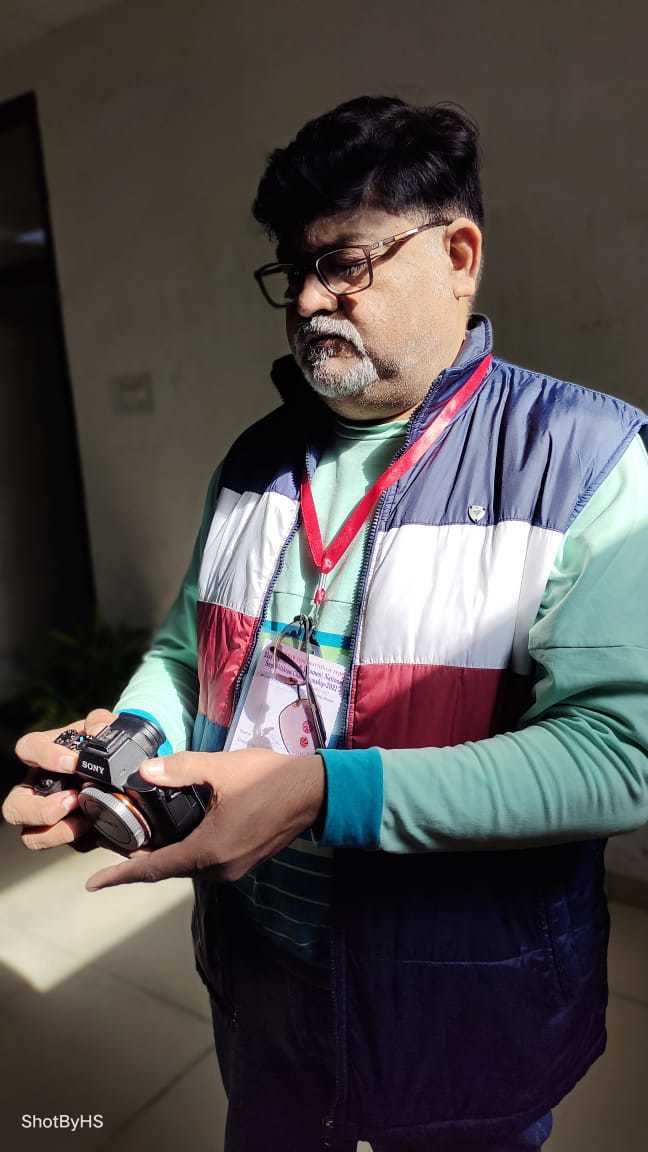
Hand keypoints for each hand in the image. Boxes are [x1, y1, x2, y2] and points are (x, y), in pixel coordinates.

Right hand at [2, 708, 117, 850]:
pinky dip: (75, 840)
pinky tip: (95, 828)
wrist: (123, 769)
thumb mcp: (104, 729)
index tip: (74, 763)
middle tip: (72, 800)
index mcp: (44, 754)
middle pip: (14, 805)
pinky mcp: (63, 833)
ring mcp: (47, 814)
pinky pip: (61, 846)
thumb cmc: (104, 745)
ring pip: (29, 835)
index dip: (45, 756)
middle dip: (39, 809)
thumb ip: (102, 723)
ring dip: (55, 832)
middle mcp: (38, 786)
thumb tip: (100, 730)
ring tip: (85, 820)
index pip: (28, 749)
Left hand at [84, 747, 325, 890]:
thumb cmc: (269, 778)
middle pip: (169, 870)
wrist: (315, 791)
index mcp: (208, 850)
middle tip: (116, 845)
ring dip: (165, 857)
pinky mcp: (245, 860)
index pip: (153, 869)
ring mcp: (235, 868)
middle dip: (140, 862)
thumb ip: (180, 769)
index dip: (121, 876)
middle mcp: (219, 869)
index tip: (93, 884)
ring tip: (143, 839)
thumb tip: (145, 770)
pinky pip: (206, 863)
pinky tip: (180, 833)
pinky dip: (186, 853)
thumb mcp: (220, 768)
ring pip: (188, 867)